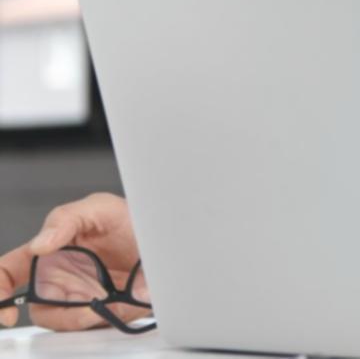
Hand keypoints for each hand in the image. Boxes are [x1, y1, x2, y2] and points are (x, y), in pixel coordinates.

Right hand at [0, 193, 147, 330]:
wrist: (170, 236)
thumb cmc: (129, 218)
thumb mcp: (100, 208)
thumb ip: (66, 219)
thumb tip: (39, 245)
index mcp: (49, 253)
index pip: (8, 273)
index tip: (6, 312)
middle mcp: (60, 279)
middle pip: (42, 310)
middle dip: (63, 315)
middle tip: (90, 309)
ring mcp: (82, 298)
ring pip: (69, 322)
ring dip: (89, 317)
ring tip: (114, 302)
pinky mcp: (106, 311)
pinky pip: (97, 324)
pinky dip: (110, 317)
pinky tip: (127, 302)